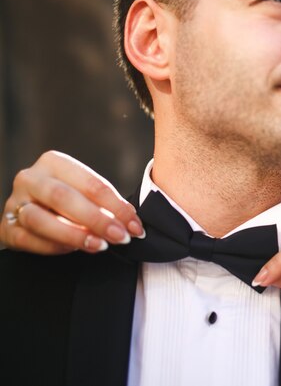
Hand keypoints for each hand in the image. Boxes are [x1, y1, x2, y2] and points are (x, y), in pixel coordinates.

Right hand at [1, 151, 143, 253]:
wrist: (32, 211)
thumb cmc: (68, 200)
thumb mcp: (86, 194)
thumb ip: (106, 204)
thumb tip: (132, 222)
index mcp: (54, 162)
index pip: (91, 184)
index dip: (117, 207)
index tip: (135, 226)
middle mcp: (31, 178)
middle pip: (64, 197)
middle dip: (97, 220)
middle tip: (120, 236)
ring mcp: (15, 202)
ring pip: (41, 219)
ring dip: (75, 235)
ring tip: (99, 245)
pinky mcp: (6, 227)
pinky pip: (28, 239)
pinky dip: (53, 246)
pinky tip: (74, 250)